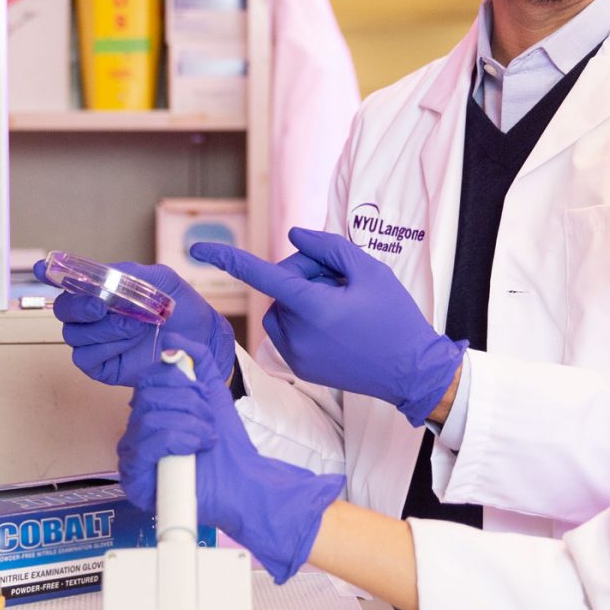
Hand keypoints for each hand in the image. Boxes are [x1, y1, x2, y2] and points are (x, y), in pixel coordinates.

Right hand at [34, 259, 236, 386]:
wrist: (201, 338)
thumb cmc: (181, 307)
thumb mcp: (160, 280)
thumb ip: (130, 274)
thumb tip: (104, 273)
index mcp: (103, 291)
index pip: (67, 281)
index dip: (49, 273)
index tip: (41, 268)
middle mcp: (93, 316)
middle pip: (62, 310)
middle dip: (78, 307)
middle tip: (101, 306)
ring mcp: (95, 342)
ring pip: (74, 335)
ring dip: (105, 328)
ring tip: (136, 324)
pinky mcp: (101, 367)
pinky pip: (86, 357)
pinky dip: (107, 346)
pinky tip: (131, 340)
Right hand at [117, 330, 343, 582]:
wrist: (243, 481)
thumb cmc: (226, 442)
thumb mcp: (212, 390)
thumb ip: (196, 359)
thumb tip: (172, 336)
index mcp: (149, 411)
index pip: (147, 379)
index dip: (179, 381)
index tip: (204, 396)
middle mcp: (135, 432)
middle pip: (146, 395)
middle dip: (188, 403)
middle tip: (208, 420)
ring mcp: (131, 457)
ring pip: (148, 417)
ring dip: (190, 423)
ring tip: (207, 436)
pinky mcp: (134, 480)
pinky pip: (147, 444)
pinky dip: (180, 438)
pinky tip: (198, 446)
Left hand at [190, 228, 464, 426]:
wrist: (411, 372)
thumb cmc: (395, 317)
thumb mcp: (370, 271)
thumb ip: (328, 248)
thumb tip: (293, 237)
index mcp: (314, 308)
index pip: (263, 275)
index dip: (228, 259)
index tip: (197, 250)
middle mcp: (297, 334)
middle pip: (283, 284)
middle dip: (306, 273)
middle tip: (343, 280)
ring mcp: (295, 355)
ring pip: (282, 307)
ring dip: (302, 297)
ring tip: (342, 305)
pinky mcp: (299, 367)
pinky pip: (287, 329)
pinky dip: (303, 319)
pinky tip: (336, 324)